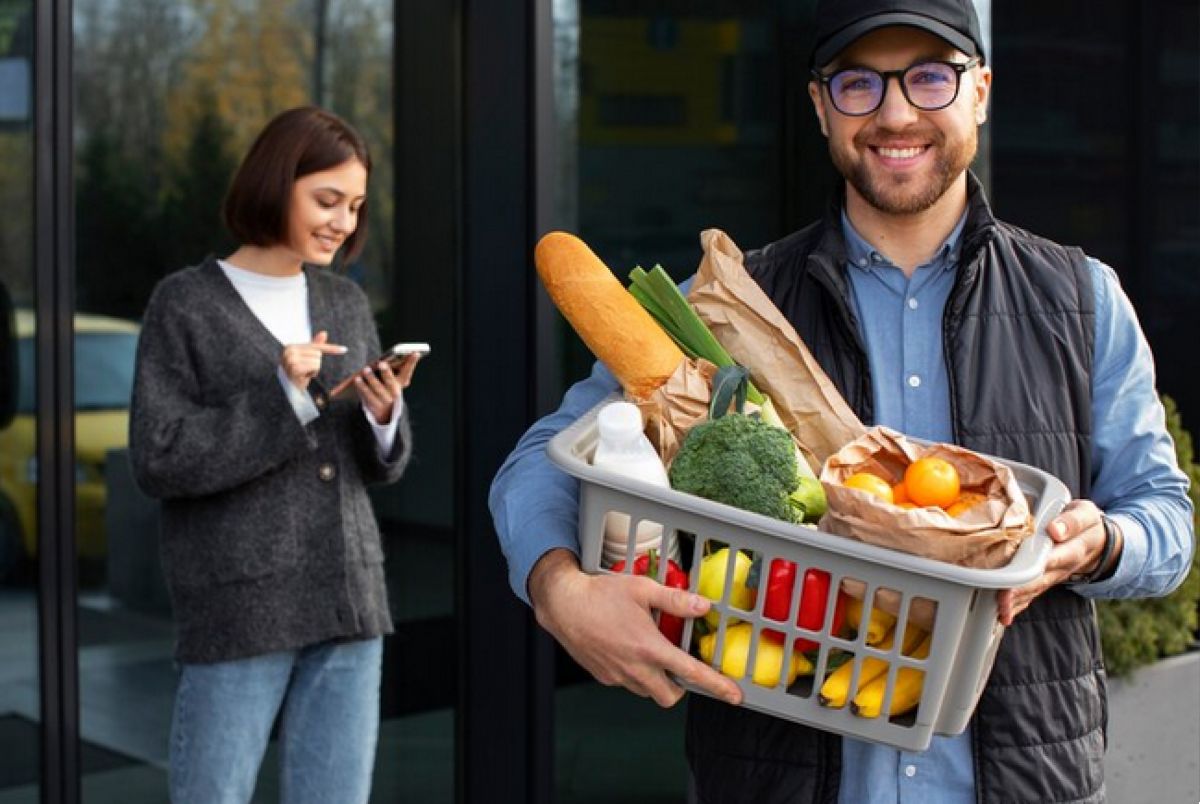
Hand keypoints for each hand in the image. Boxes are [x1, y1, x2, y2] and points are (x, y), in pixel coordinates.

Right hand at [281, 330, 346, 390]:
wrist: (286, 390)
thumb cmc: (296, 374)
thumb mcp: (306, 359)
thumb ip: (314, 346)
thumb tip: (324, 333)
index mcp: (291, 346)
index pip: (315, 346)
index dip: (331, 348)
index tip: (344, 349)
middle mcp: (289, 350)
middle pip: (317, 353)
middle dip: (315, 364)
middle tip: (305, 371)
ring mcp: (291, 359)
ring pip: (317, 360)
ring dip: (314, 370)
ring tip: (303, 374)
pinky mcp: (295, 367)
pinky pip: (314, 366)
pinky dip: (312, 373)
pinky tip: (303, 377)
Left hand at [356, 353, 419, 423]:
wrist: (383, 410)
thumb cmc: (386, 385)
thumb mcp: (391, 378)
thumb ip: (392, 368)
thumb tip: (386, 358)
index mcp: (401, 383)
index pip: (407, 371)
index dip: (412, 362)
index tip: (415, 352)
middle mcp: (395, 392)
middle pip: (391, 382)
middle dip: (387, 372)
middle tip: (381, 363)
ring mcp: (385, 400)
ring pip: (378, 389)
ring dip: (371, 379)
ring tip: (365, 369)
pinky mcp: (375, 406)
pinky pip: (367, 396)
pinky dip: (362, 387)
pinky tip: (357, 379)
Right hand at [528, 549, 743, 707]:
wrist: (562, 604)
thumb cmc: (600, 593)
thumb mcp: (642, 589)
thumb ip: (675, 600)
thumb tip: (704, 606)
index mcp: (649, 647)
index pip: (691, 674)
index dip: (717, 686)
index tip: (735, 695)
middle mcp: (635, 667)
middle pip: (670, 696)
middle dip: (681, 687)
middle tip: (680, 666)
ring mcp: (618, 675)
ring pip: (648, 691)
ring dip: (656, 679)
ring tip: (650, 652)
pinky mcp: (603, 676)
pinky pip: (628, 683)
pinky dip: (635, 673)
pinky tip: (627, 649)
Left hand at [996, 499, 1118, 624]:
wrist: (1098, 541)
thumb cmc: (1085, 523)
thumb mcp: (1086, 514)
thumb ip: (1072, 521)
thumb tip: (1055, 530)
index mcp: (1073, 549)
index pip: (1053, 559)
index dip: (1035, 567)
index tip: (1022, 572)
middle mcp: (1062, 567)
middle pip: (1040, 581)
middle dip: (1020, 591)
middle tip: (1001, 601)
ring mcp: (1054, 576)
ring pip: (1034, 591)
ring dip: (1017, 603)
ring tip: (999, 611)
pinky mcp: (1046, 580)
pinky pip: (1032, 594)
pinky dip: (1017, 605)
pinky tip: (1003, 614)